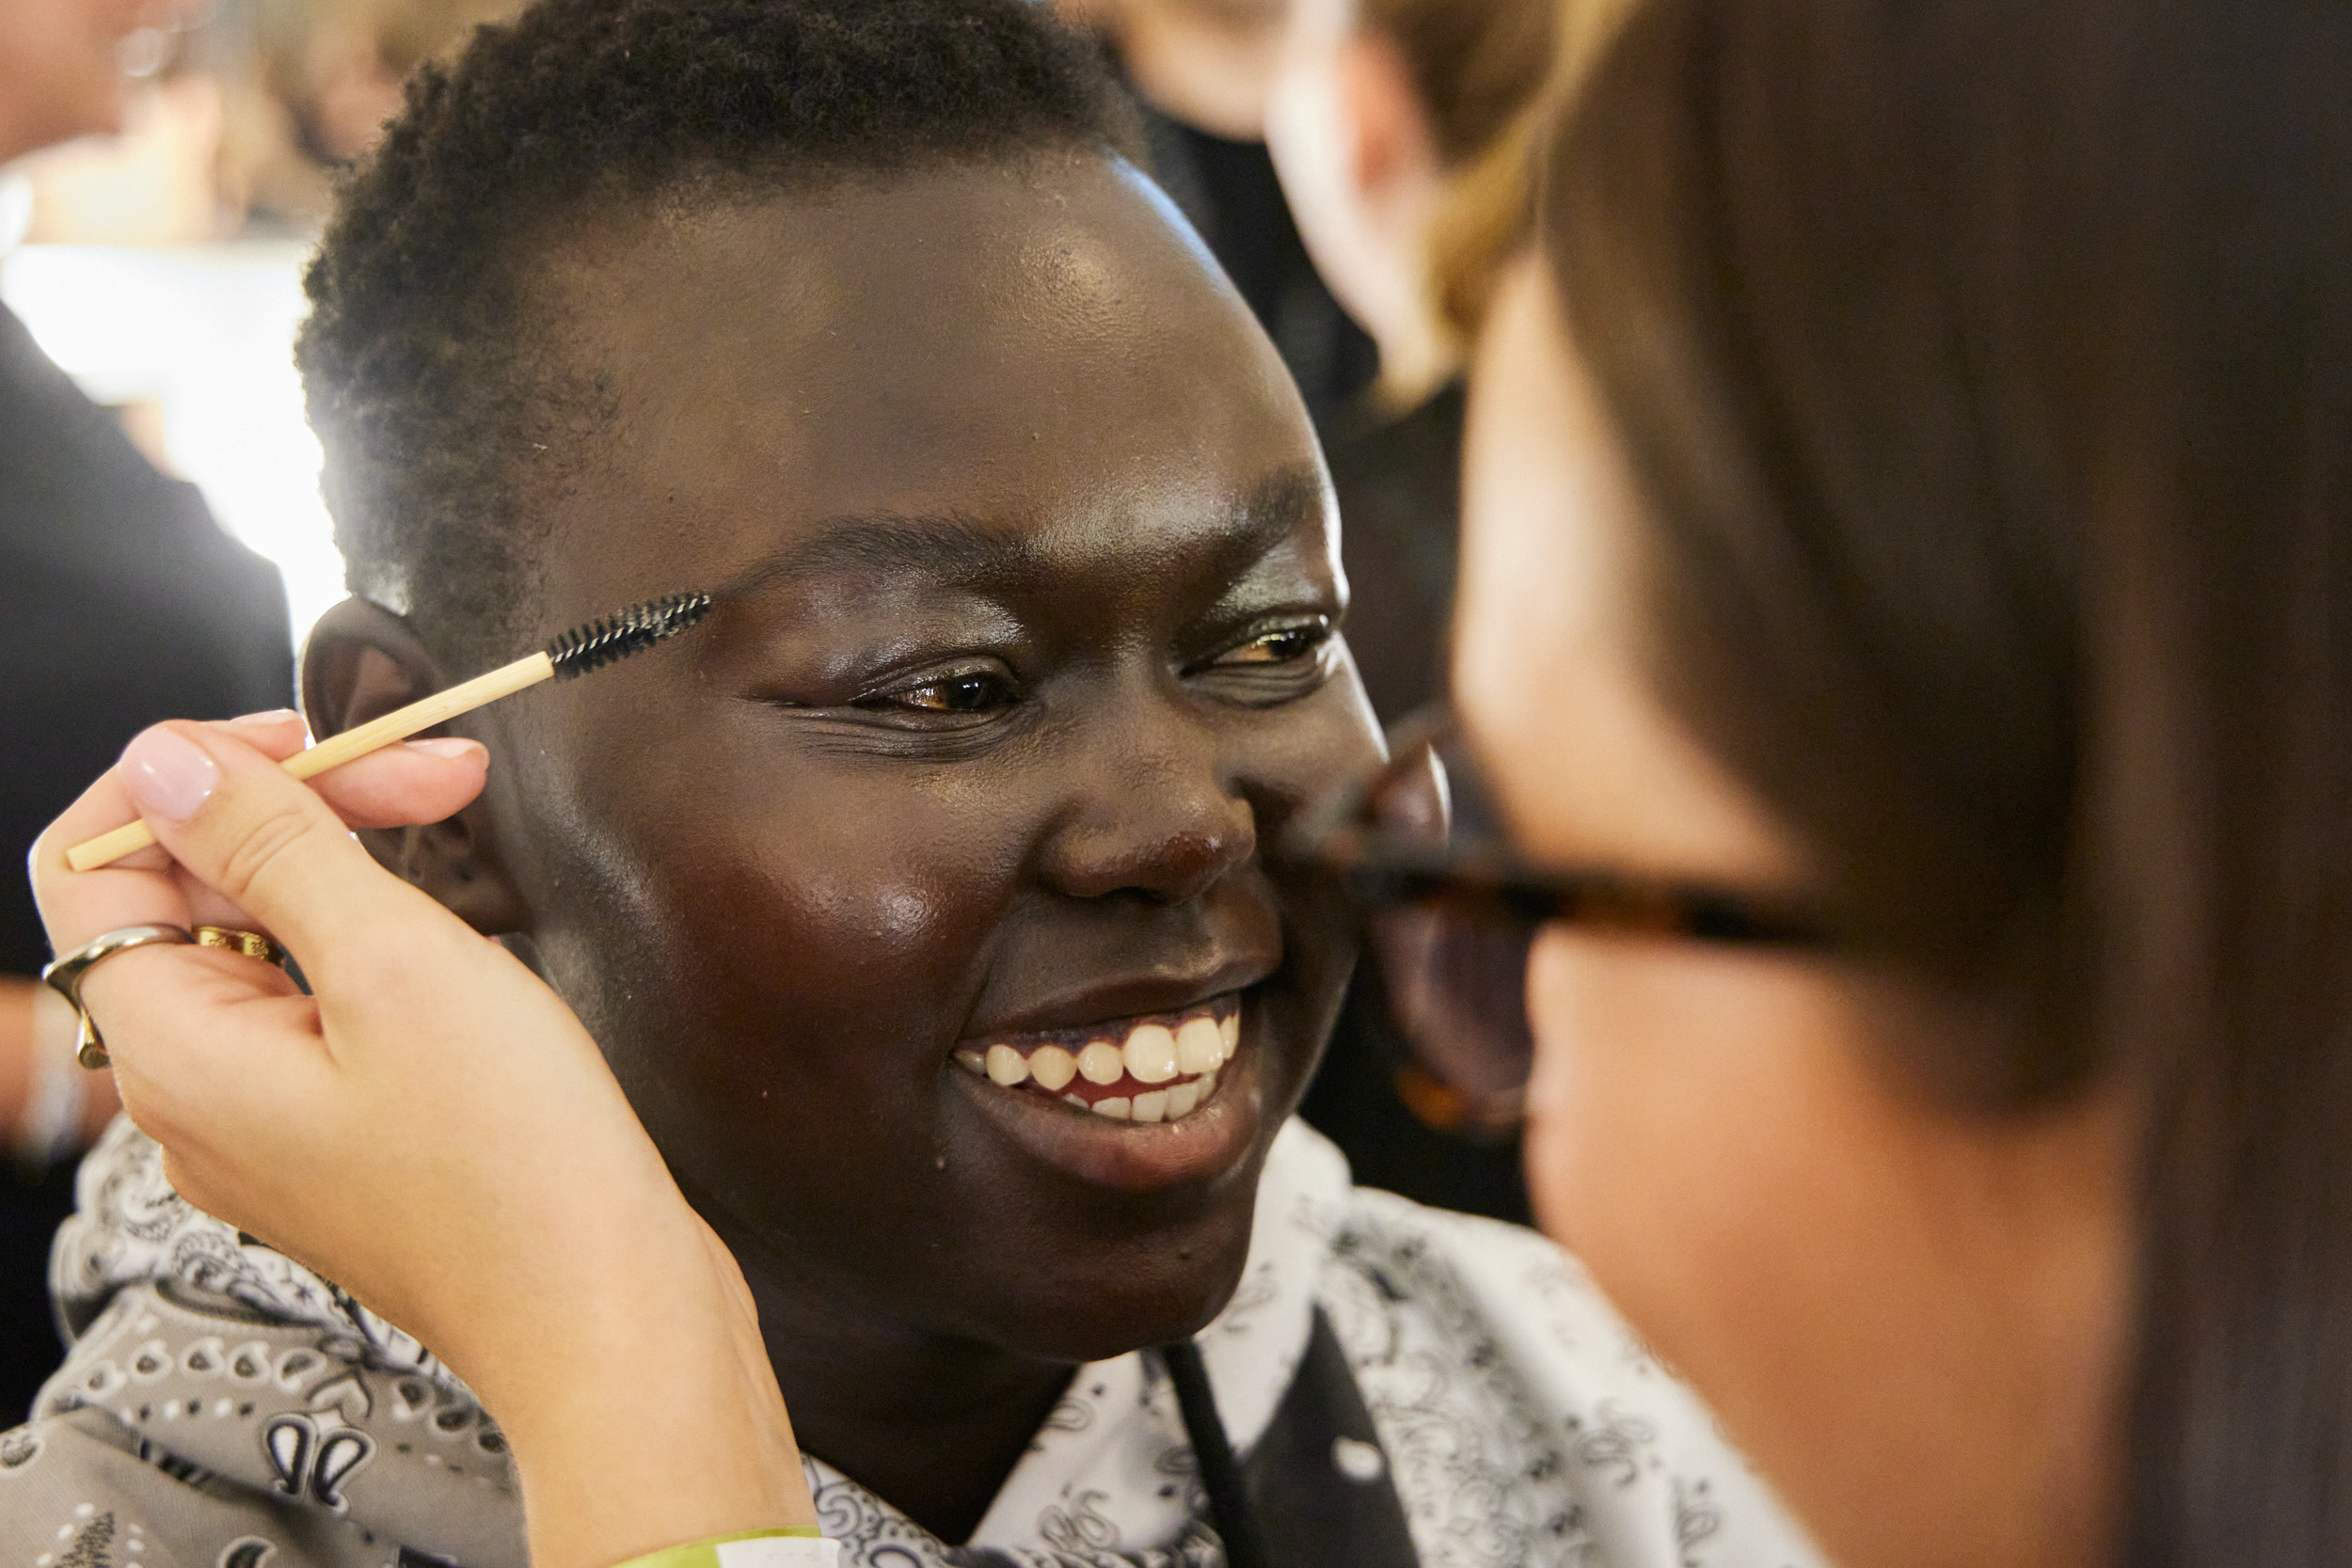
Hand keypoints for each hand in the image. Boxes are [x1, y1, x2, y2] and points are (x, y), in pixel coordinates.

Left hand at [29, 712, 813, 1567]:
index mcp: (174, 1053)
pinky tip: (461, 938)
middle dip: (301, 809)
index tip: (305, 742)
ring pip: (263, 945)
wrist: (608, 1314)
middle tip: (431, 774)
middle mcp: (195, 1096)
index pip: (97, 865)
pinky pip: (318, 1008)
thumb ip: (272, 848)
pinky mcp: (341, 1138)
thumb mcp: (395, 964)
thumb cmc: (514, 1168)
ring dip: (350, 867)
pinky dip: (377, 943)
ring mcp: (268, 1123)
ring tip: (458, 832)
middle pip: (190, 896)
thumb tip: (166, 762)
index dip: (188, 781)